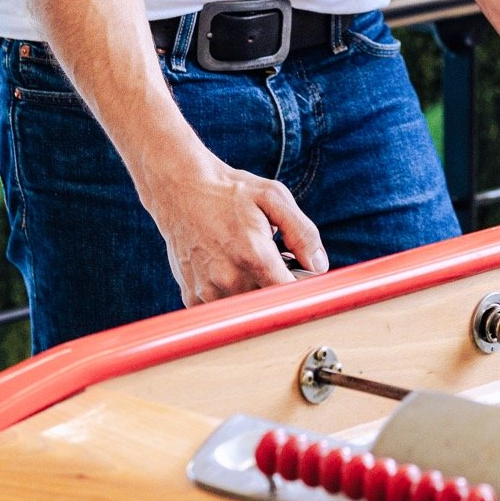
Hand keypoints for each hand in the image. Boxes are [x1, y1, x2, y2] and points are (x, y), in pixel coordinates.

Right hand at [143, 159, 328, 306]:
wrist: (180, 189)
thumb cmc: (230, 192)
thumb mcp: (274, 198)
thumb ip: (302, 233)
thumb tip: (319, 266)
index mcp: (254, 256)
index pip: (289, 296)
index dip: (302, 292)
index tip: (303, 281)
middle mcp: (229, 278)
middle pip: (269, 305)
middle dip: (277, 289)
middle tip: (274, 265)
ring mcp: (207, 290)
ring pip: (244, 310)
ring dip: (253, 295)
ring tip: (248, 265)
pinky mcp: (191, 295)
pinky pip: (220, 311)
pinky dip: (229, 297)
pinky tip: (227, 271)